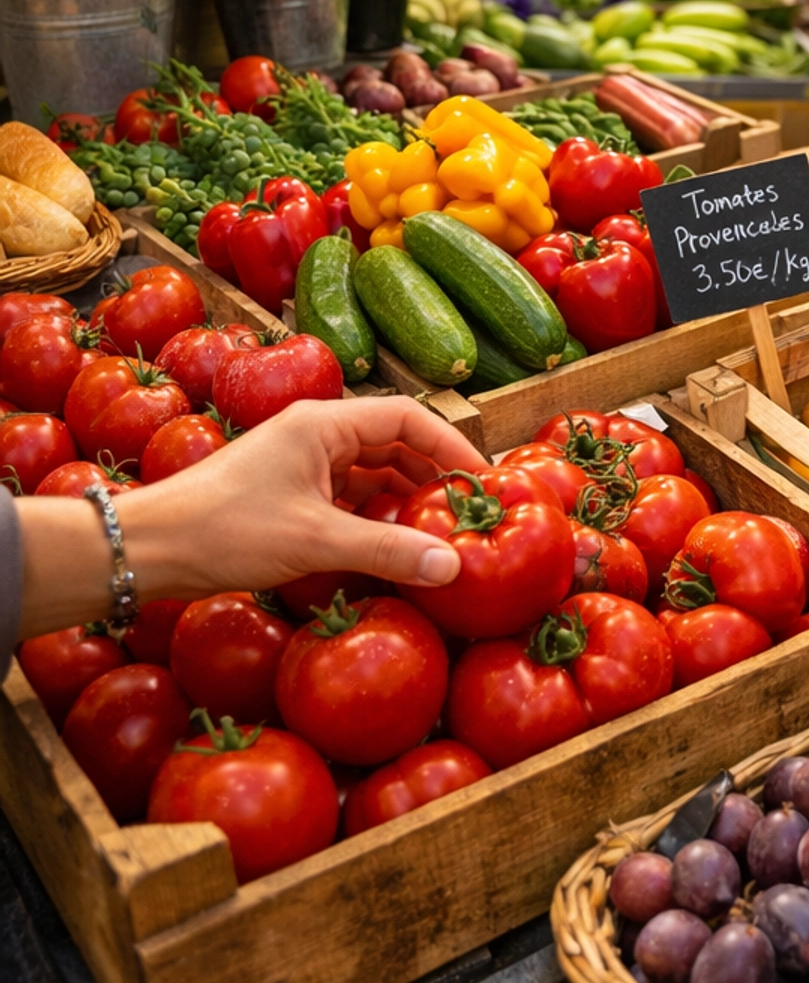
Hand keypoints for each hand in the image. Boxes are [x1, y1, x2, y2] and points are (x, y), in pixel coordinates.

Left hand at [111, 399, 487, 607]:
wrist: (151, 548)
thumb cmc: (225, 530)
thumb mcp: (313, 539)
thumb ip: (386, 549)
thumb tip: (452, 564)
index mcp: (323, 423)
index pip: (407, 417)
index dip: (451, 445)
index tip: (483, 481)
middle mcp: (314, 435)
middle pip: (393, 444)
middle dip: (432, 477)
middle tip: (467, 513)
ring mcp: (299, 466)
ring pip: (370, 474)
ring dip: (404, 501)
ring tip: (438, 534)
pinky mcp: (287, 496)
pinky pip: (347, 499)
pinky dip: (375, 519)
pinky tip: (392, 549)